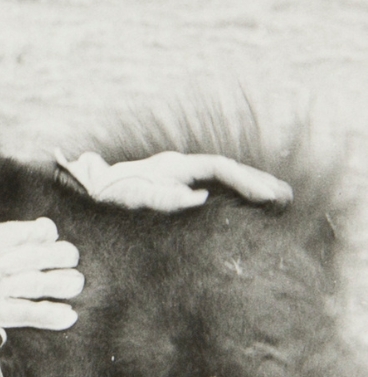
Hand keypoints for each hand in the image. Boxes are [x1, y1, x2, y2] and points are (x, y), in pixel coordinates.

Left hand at [54, 149, 293, 211]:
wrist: (89, 193)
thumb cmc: (110, 196)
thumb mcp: (134, 196)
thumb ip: (165, 196)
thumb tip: (200, 196)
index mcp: (174, 165)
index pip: (219, 166)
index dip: (245, 179)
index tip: (268, 195)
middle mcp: (180, 167)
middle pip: (226, 170)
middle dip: (256, 182)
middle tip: (287, 197)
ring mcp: (179, 178)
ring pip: (222, 180)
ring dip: (249, 189)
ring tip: (280, 202)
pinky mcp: (177, 191)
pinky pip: (212, 191)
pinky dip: (233, 198)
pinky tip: (250, 211)